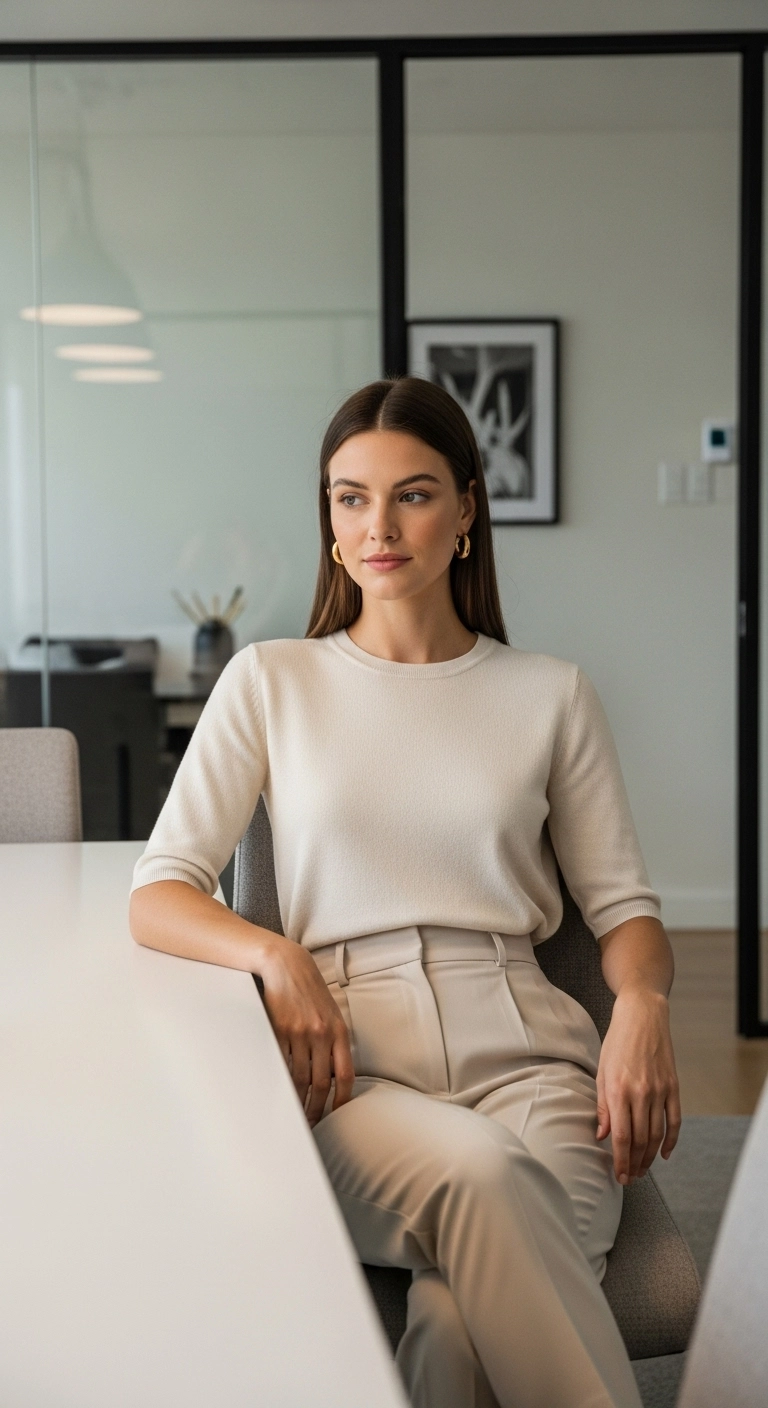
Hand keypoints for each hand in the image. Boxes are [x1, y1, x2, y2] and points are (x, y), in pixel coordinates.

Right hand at [259, 937, 354, 1127]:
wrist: (286, 965)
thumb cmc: (309, 991)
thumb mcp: (331, 1012)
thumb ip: (334, 1040)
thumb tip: (335, 1073)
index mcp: (339, 1031)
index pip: (345, 1074)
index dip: (342, 1099)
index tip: (337, 1115)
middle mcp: (322, 1033)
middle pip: (322, 1082)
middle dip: (318, 1107)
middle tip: (312, 1123)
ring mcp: (300, 1032)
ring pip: (301, 1077)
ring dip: (299, 1100)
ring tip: (296, 1113)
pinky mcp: (280, 1030)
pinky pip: (282, 1063)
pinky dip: (282, 1080)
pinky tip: (281, 1091)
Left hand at [596, 986, 680, 1184]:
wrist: (643, 1016)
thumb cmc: (617, 1042)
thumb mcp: (601, 1072)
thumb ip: (602, 1106)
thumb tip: (602, 1135)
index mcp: (618, 1091)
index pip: (621, 1137)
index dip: (621, 1161)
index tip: (620, 1176)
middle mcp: (640, 1093)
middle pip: (641, 1140)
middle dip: (635, 1164)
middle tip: (631, 1177)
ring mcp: (660, 1091)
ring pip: (657, 1135)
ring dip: (650, 1157)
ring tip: (643, 1169)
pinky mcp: (673, 1087)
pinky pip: (675, 1121)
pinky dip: (671, 1141)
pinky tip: (664, 1154)